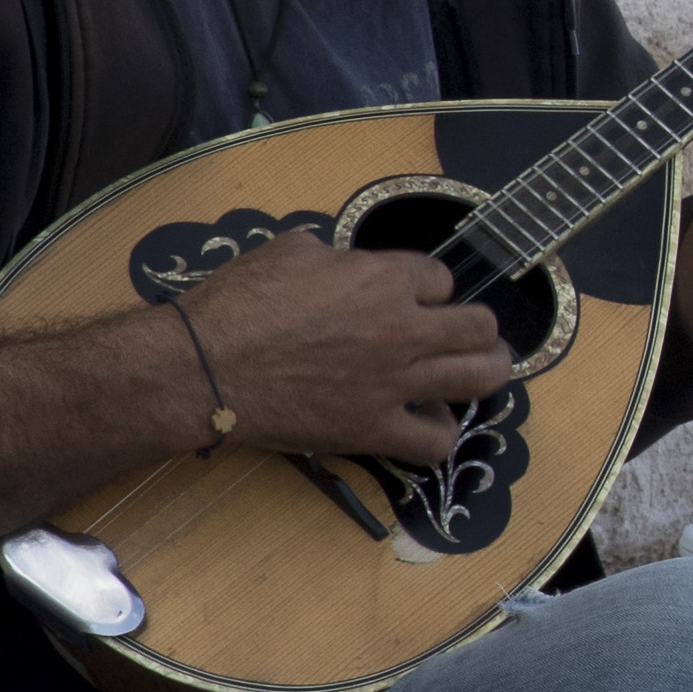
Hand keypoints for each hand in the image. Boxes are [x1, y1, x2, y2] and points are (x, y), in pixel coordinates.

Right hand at [175, 231, 518, 465]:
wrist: (204, 366)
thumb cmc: (239, 303)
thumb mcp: (292, 250)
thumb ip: (338, 256)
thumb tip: (346, 264)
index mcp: (385, 279)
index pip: (441, 280)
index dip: (430, 289)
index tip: (418, 298)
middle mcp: (402, 330)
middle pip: (479, 327)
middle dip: (478, 328)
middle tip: (471, 334)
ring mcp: (393, 383)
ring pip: (478, 379)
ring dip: (487, 372)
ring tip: (482, 370)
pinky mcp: (372, 429)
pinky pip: (436, 441)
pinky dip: (441, 432)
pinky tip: (430, 420)